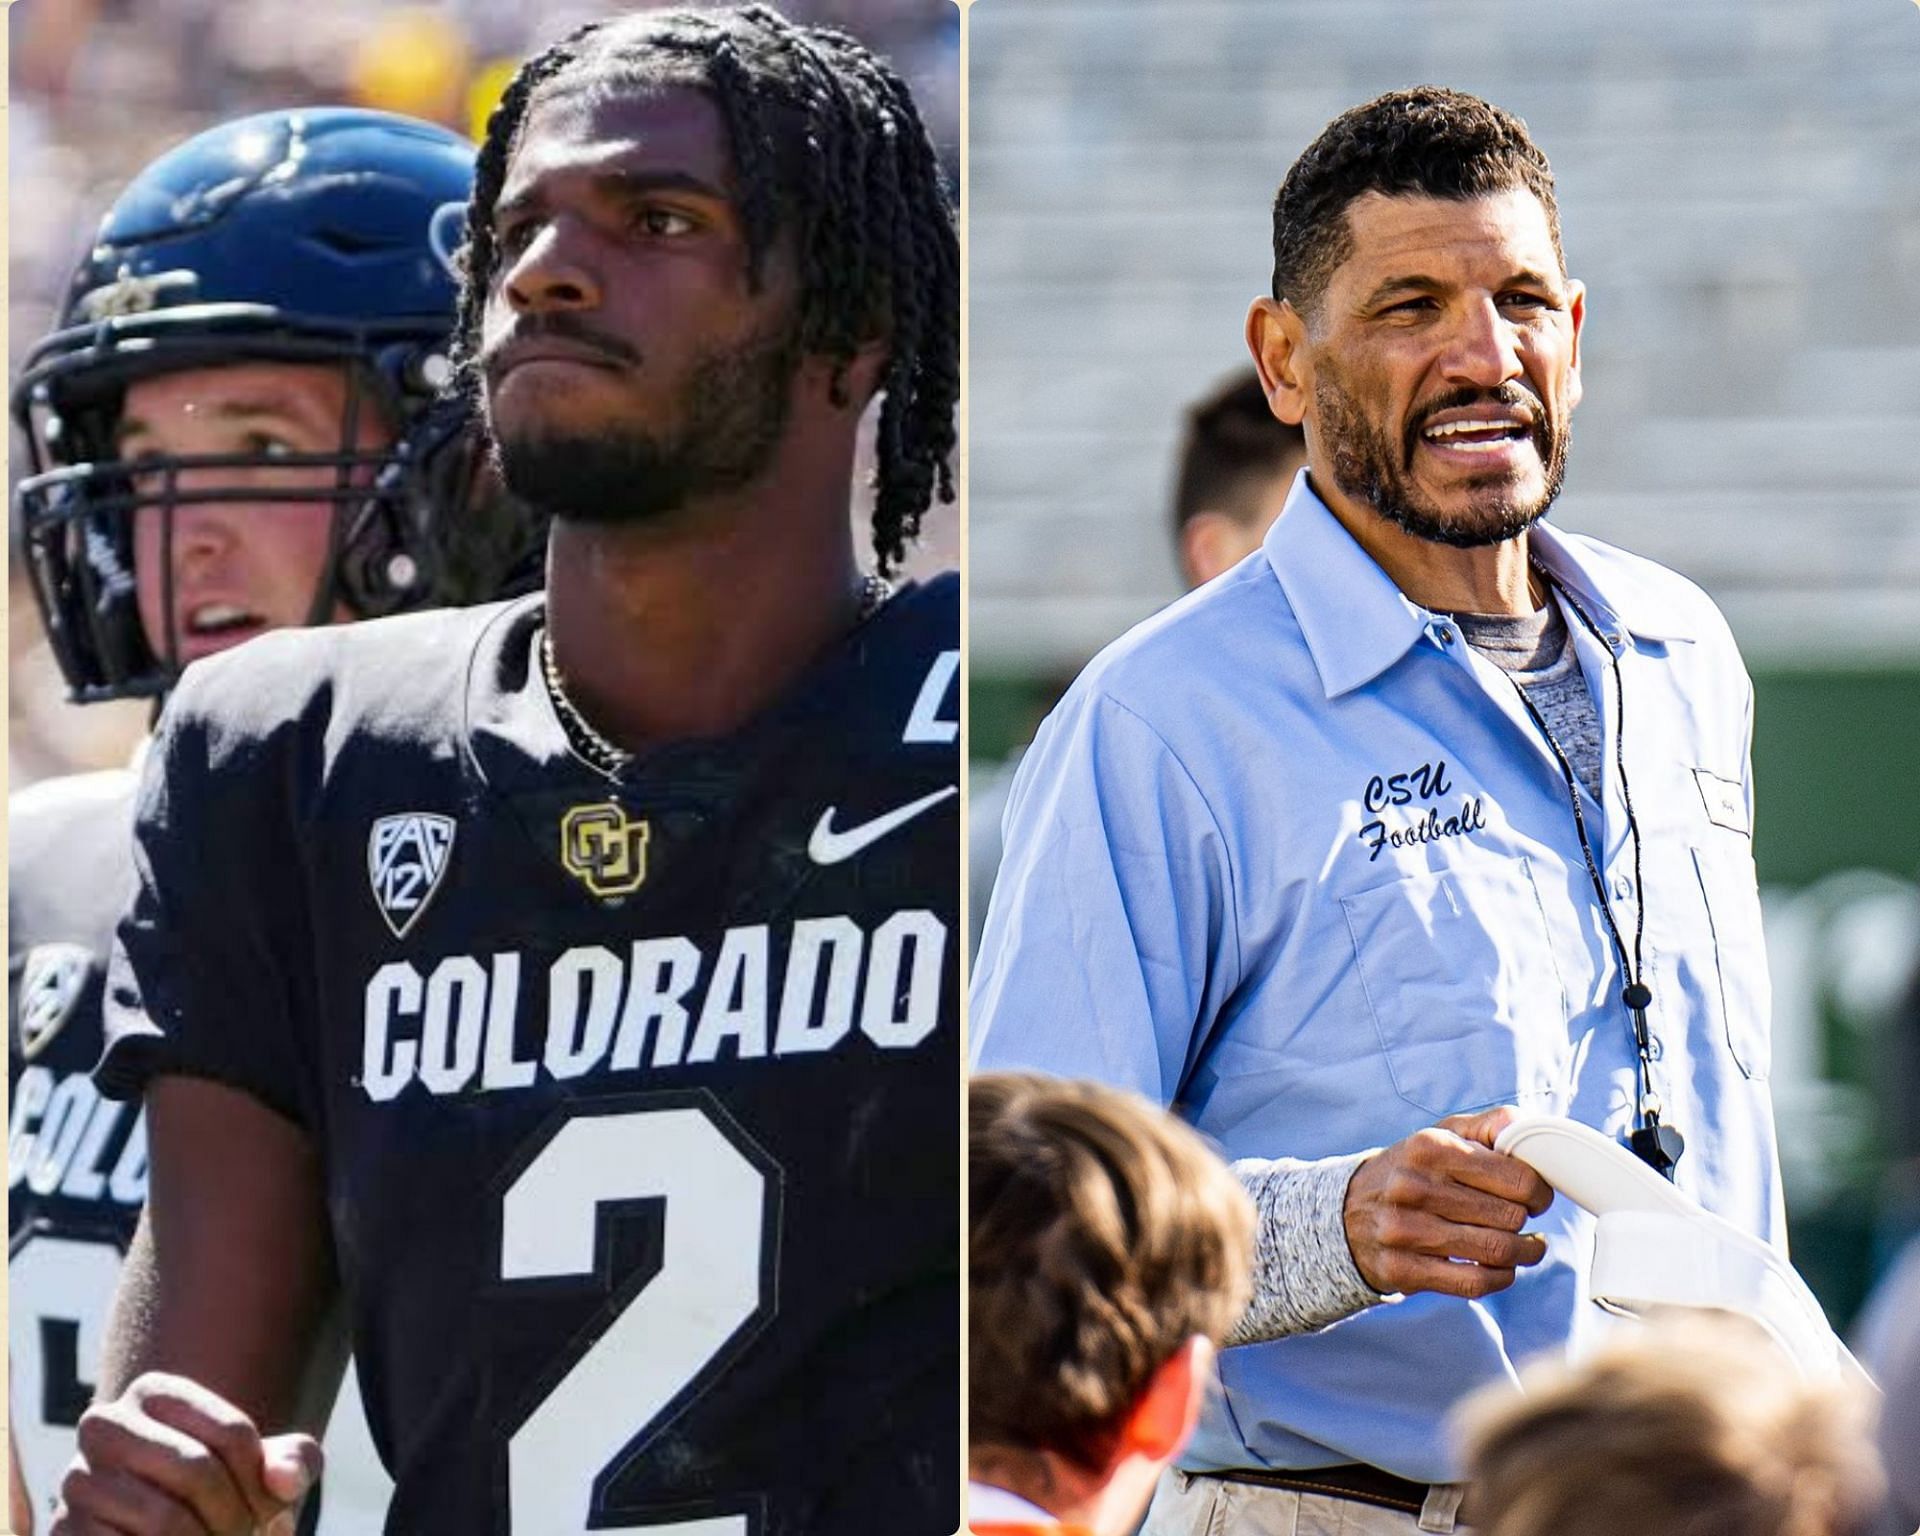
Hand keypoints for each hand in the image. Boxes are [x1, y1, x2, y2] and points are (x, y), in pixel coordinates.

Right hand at [50, 1373, 320, 1535]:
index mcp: (155, 1392)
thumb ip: (295, 1463)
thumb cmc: (219, 1494)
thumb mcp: (266, 1472)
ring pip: (163, 1519)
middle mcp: (104, 1424)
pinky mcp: (63, 1533)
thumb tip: (283, 1479)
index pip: (234, 1435)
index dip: (262, 1483)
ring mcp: (75, 1480)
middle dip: (235, 1517)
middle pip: (197, 1471)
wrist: (160, 1530)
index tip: (268, 1508)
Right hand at [1342, 1106, 1554, 1298]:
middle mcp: (1413, 1187)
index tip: (1535, 1196)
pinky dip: (1500, 1277)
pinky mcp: (1402, 1269)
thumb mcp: (1443, 1136)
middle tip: (1524, 1220)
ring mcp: (1404, 1231)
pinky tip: (1502, 1267)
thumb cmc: (1414, 1170)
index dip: (1538, 1191)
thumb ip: (1491, 1127)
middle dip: (1527, 1222)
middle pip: (1510, 1218)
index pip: (1517, 1179)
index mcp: (1430, 1147)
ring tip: (1526, 1246)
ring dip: (1523, 1253)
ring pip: (1497, 1252)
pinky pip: (1474, 1283)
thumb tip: (1533, 1134)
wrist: (1347, 1212)